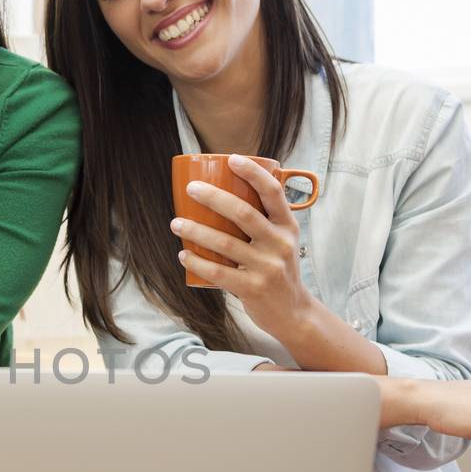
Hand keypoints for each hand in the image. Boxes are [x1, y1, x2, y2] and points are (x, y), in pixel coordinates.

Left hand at [172, 154, 312, 337]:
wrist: (293, 312)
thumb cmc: (279, 269)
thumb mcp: (281, 241)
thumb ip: (263, 221)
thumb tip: (225, 194)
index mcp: (288, 226)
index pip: (274, 192)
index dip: (253, 173)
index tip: (231, 159)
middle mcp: (281, 243)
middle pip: (244, 213)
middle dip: (214, 198)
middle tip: (192, 189)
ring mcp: (268, 267)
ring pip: (226, 243)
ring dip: (197, 231)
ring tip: (176, 223)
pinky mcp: (253, 289)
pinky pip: (219, 273)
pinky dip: (198, 262)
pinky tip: (184, 254)